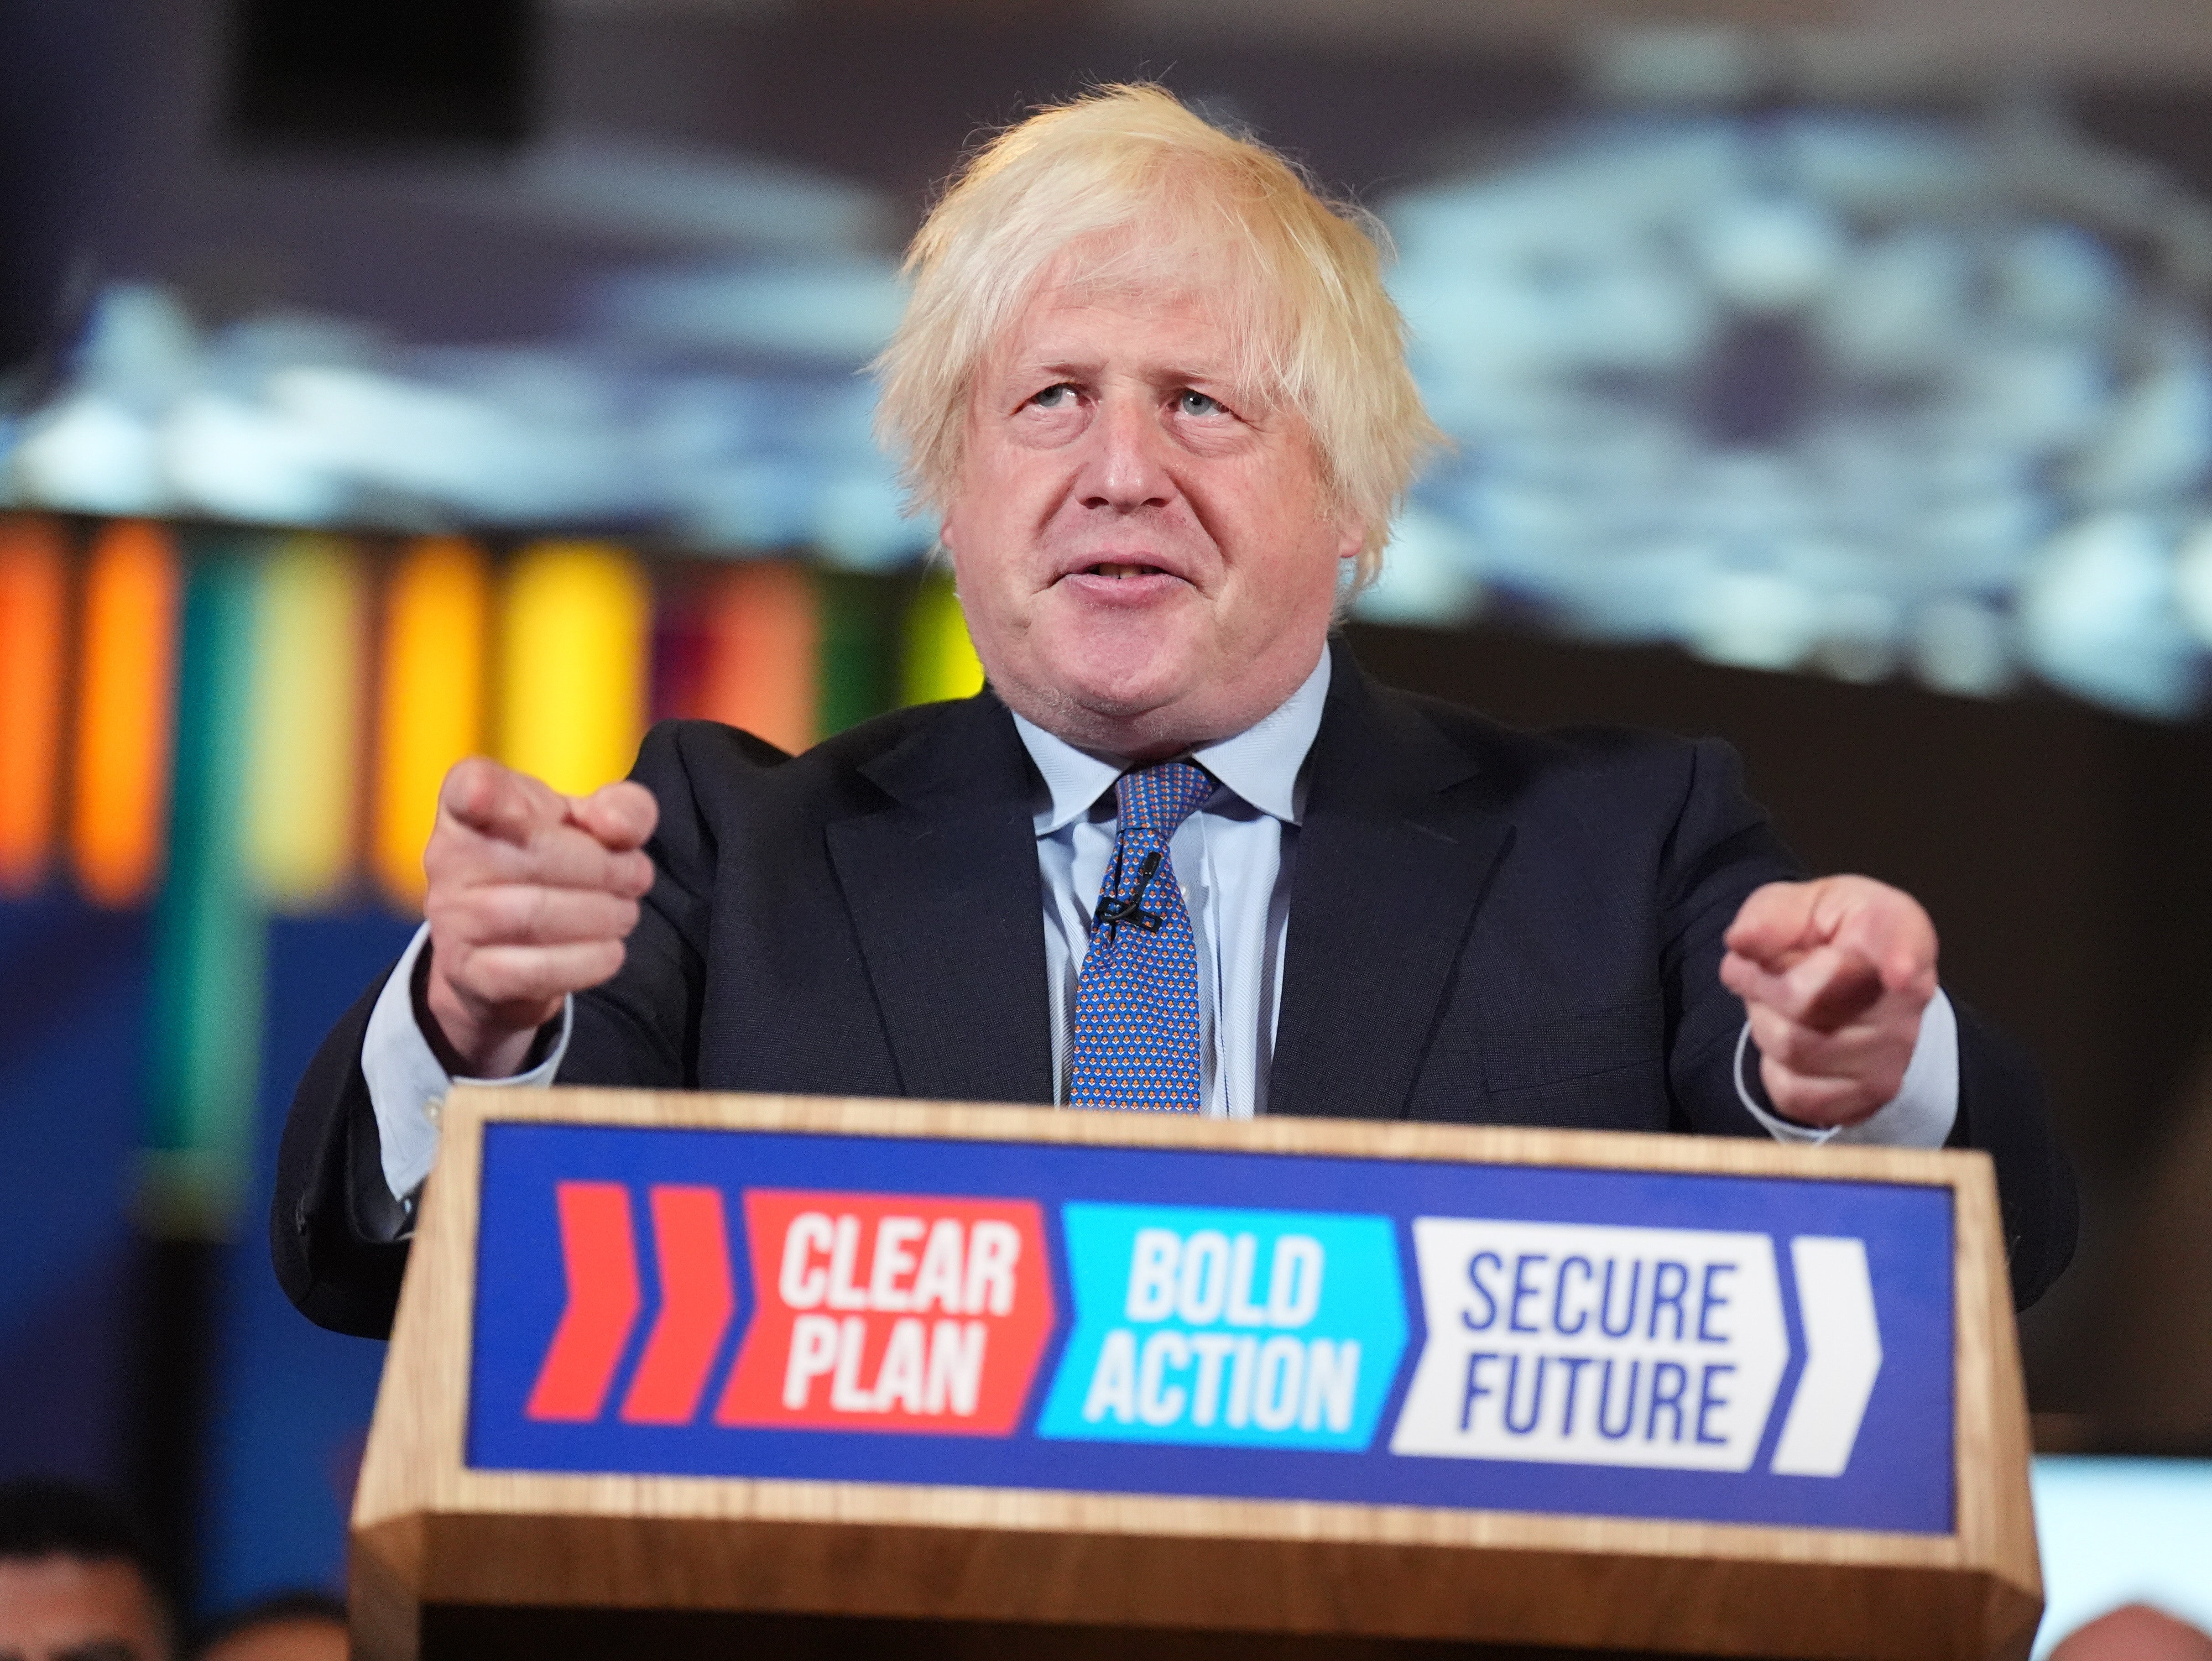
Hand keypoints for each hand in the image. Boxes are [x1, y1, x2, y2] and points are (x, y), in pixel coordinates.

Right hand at [421, 757, 658, 1077]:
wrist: (509, 947)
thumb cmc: (554, 865)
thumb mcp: (592, 826)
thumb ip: (621, 809)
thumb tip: (616, 825)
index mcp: (473, 806)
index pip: (469, 788)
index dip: (483, 792)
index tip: (509, 802)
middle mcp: (449, 857)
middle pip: (536, 856)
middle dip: (606, 869)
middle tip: (637, 877)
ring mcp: (452, 918)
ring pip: (535, 915)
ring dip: (602, 916)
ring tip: (625, 914)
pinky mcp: (468, 972)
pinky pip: (532, 971)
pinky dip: (586, 962)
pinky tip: (610, 952)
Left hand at [1718, 876, 1938, 1128]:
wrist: (1855, 983)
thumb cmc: (1826, 934)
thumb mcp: (1799, 904)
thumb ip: (1771, 914)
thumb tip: (1742, 941)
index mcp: (1894, 927)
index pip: (1901, 941)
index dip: (1900, 957)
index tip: (1900, 973)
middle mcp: (1908, 996)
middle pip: (1805, 1000)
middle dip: (1761, 983)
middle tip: (1764, 969)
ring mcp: (1895, 1053)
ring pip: (1791, 1048)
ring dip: (1764, 1022)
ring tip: (1781, 1002)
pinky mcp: (1870, 1096)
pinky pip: (1792, 1091)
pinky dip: (1773, 1067)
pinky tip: (1795, 1038)